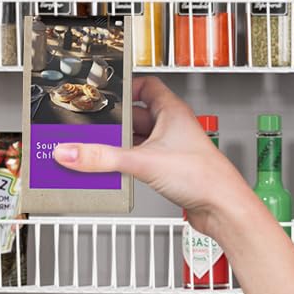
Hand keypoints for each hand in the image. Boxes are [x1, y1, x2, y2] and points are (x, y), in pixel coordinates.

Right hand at [50, 74, 252, 226]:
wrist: (223, 208)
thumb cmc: (204, 176)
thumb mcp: (143, 162)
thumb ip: (103, 158)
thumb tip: (70, 152)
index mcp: (171, 111)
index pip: (145, 86)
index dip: (125, 88)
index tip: (104, 93)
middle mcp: (172, 128)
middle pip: (135, 117)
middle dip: (114, 124)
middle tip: (93, 129)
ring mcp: (171, 149)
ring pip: (137, 140)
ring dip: (119, 146)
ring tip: (99, 152)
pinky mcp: (169, 170)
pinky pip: (141, 160)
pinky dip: (126, 164)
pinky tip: (115, 172)